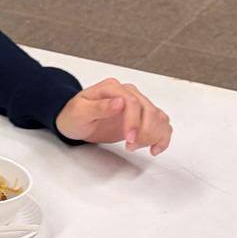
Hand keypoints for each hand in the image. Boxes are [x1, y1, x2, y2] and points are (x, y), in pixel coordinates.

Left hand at [55, 78, 171, 153]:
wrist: (74, 121)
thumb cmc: (73, 115)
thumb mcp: (80, 112)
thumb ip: (99, 107)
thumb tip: (119, 102)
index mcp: (112, 88)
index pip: (132, 102)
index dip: (134, 121)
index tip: (129, 138)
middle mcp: (128, 93)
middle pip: (149, 110)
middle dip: (144, 132)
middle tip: (130, 146)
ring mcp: (137, 104)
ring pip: (158, 117)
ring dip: (153, 135)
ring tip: (135, 147)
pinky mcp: (141, 117)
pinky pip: (161, 124)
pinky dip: (162, 137)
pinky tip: (154, 149)